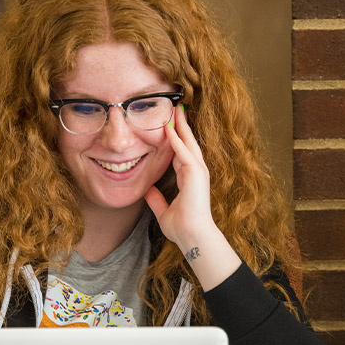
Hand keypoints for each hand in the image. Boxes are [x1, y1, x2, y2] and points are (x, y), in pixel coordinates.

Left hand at [144, 105, 240, 290]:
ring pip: (188, 142)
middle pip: (187, 142)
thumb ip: (156, 199)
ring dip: (181, 126)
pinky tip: (168, 127)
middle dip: (181, 125)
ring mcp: (198, 171)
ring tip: (175, 109)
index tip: (168, 126)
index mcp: (189, 178)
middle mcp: (196, 171)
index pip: (181, 153)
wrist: (192, 236)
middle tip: (175, 108)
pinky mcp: (196, 173)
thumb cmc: (181, 227)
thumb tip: (146, 190)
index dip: (175, 139)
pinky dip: (176, 139)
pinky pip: (184, 151)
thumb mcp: (163, 210)